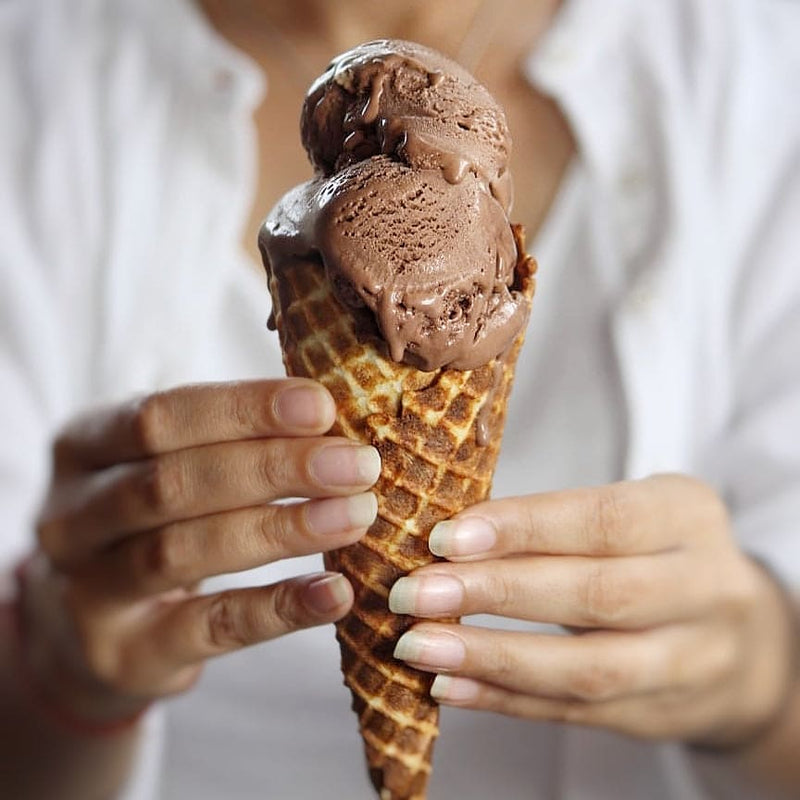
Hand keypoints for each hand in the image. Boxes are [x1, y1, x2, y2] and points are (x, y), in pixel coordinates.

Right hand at [22, 379, 379, 722]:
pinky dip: (277, 608)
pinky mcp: (126, 655)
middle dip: (275, 468)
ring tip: (355, 515)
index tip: (323, 407)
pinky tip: (334, 591)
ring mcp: (87, 592)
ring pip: (184, 551)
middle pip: (173, 483)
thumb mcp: (167, 467)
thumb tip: (335, 425)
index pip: (160, 417)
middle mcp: (70, 517)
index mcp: (82, 448)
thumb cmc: (154, 521)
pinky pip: (209, 627)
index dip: (244, 410)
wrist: (90, 628)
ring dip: (282, 530)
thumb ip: (231, 441)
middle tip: (357, 465)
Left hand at [389, 475, 796, 745]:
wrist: (743, 637)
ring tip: (418, 646)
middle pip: (596, 594)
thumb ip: (557, 522)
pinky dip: (506, 700)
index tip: (447, 537)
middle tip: (415, 591)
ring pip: (587, 667)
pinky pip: (578, 713)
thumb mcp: (633, 514)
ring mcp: (691, 662)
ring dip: (491, 658)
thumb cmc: (658, 553)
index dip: (523, 528)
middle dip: (495, 593)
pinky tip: (449, 685)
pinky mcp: (661, 714)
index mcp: (689, 515)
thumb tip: (448, 539)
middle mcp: (705, 588)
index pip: (603, 520)